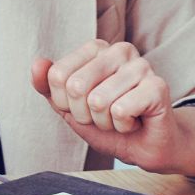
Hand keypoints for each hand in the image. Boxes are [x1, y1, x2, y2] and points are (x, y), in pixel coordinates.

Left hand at [30, 40, 194, 175]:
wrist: (147, 146)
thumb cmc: (110, 124)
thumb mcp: (71, 108)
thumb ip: (49, 87)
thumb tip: (37, 63)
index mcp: (97, 48)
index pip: (57, 75)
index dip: (66, 104)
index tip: (86, 108)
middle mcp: (119, 50)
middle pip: (75, 87)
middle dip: (85, 114)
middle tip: (105, 116)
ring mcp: (141, 66)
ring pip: (98, 101)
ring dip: (106, 122)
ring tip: (121, 119)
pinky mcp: (157, 86)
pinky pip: (120, 111)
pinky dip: (123, 126)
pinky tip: (135, 121)